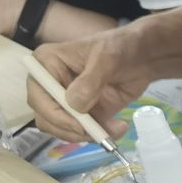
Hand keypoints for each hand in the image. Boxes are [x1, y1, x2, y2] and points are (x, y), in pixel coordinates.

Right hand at [27, 30, 151, 139]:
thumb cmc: (121, 47)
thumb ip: (90, 80)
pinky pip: (82, 131)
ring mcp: (65, 101)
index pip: (37, 96)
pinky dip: (98, 135)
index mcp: (46, 64)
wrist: (144, 57)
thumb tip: (74, 104)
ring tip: (113, 130)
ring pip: (62, 128)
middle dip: (70, 129)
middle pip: (46, 117)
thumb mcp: (107, 58)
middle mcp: (49, 84)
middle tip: (98, 133)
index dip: (55, 114)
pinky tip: (118, 128)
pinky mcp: (83, 113)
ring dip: (86, 135)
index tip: (80, 124)